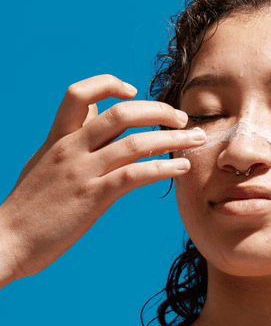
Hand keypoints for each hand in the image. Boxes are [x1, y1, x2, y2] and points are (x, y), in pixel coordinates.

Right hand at [0, 75, 204, 286]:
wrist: (5, 240)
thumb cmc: (30, 204)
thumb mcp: (45, 160)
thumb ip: (70, 137)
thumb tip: (95, 116)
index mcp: (58, 137)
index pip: (81, 94)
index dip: (109, 85)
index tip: (134, 91)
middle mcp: (71, 148)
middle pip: (121, 114)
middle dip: (158, 111)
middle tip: (182, 119)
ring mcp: (82, 172)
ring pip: (135, 143)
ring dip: (172, 139)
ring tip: (196, 140)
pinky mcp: (92, 198)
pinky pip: (134, 175)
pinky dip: (162, 168)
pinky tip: (182, 168)